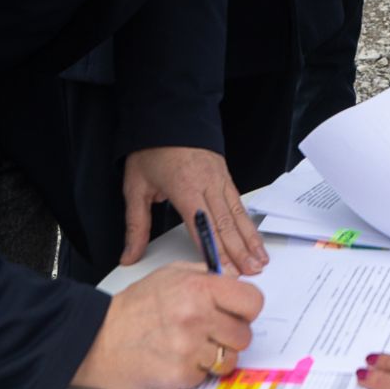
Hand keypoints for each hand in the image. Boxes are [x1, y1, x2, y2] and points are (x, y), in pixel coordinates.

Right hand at [70, 263, 262, 388]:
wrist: (97, 338)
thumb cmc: (133, 307)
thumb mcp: (171, 274)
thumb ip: (208, 274)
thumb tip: (238, 279)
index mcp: (199, 288)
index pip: (253, 301)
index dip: (246, 308)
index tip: (237, 312)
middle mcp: (196, 316)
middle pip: (244, 335)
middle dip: (230, 335)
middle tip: (209, 332)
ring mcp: (189, 348)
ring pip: (229, 360)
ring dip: (214, 356)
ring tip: (190, 346)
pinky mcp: (180, 376)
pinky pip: (206, 377)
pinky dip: (194, 372)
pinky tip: (175, 358)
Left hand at [122, 146, 267, 273]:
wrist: (169, 115)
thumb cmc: (152, 149)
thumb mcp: (136, 187)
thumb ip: (135, 225)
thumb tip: (129, 255)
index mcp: (184, 187)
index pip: (201, 226)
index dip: (212, 250)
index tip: (221, 271)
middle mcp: (207, 183)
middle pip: (225, 223)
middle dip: (239, 251)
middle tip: (249, 273)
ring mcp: (219, 179)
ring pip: (238, 214)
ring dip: (249, 239)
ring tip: (260, 260)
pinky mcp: (225, 176)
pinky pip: (239, 203)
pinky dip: (249, 223)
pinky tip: (254, 237)